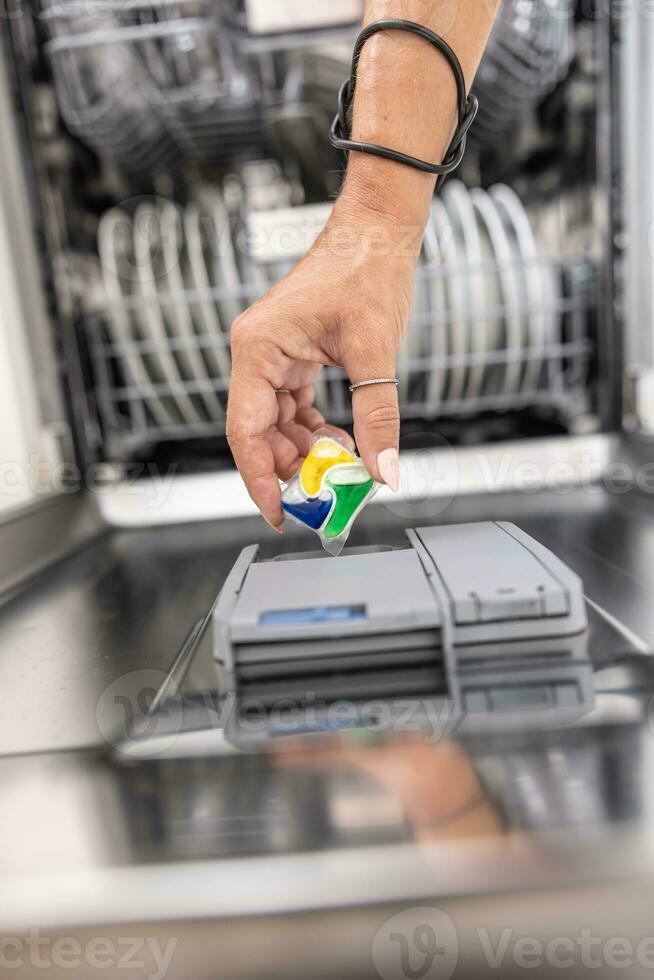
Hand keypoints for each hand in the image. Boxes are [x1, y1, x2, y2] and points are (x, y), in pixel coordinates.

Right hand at [227, 195, 419, 530]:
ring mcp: (273, 355)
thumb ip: (377, 416)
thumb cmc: (368, 270)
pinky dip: (315, 430)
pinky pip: (294, 407)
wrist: (378, 230)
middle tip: (323, 500)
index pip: (246, 432)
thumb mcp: (375, 351)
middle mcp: (257, 354)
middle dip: (289, 470)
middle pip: (259, 432)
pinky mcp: (292, 356)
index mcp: (259, 348)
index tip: (279, 515)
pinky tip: (342, 443)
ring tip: (342, 471)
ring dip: (306, 451)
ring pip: (277, 423)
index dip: (260, 480)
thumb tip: (383, 471)